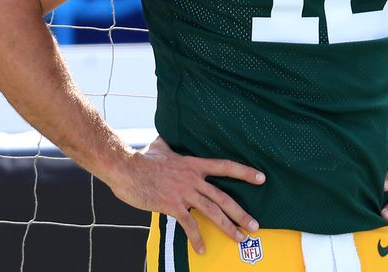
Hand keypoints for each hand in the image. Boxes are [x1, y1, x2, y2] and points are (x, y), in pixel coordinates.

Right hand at [109, 136, 264, 254]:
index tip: (262, 178)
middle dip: (241, 213)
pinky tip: (202, 249)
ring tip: (240, 238)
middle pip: (224, 197)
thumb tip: (164, 139)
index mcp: (194, 164)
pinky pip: (189, 225)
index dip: (245, 172)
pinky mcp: (172, 206)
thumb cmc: (141, 158)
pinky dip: (196, 238)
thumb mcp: (159, 146)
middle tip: (255, 225)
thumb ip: (168, 145)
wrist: (126, 168)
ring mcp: (184, 193)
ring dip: (228, 227)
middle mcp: (193, 179)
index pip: (225, 167)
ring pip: (212, 212)